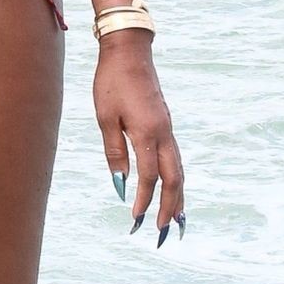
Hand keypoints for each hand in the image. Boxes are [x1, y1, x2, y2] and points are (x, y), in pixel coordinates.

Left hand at [93, 32, 185, 243]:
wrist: (129, 51)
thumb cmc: (111, 82)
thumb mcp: (105, 117)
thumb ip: (114, 151)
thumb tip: (120, 184)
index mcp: (148, 132)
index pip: (148, 176)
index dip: (143, 199)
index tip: (135, 219)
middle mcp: (164, 133)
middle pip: (174, 179)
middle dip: (171, 207)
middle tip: (163, 232)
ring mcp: (168, 128)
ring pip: (179, 170)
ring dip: (178, 197)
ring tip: (175, 220)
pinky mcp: (166, 124)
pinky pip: (175, 158)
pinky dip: (175, 179)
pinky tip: (171, 189)